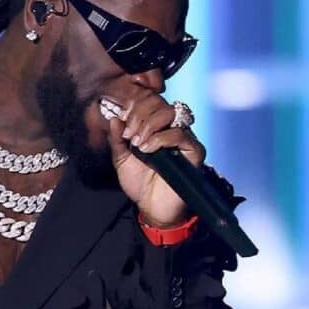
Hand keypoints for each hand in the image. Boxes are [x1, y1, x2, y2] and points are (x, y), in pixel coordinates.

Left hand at [103, 93, 205, 226]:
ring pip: (171, 114)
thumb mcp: (121, 158)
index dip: (134, 107)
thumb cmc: (138, 182)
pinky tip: (147, 149)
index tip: (122, 122)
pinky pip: (181, 134)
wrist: (152, 207)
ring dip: (149, 125)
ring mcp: (184, 138)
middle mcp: (171, 128)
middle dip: (140, 115)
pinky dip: (161, 138)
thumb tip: (114, 118)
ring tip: (137, 143)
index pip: (149, 102)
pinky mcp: (194, 151)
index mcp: (155, 126)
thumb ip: (117, 139)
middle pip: (160, 104)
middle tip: (130, 135)